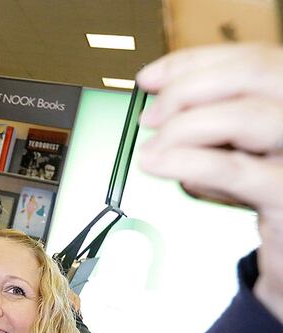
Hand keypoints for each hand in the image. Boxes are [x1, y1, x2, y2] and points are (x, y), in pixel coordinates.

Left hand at [137, 43, 282, 321]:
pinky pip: (232, 168)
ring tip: (153, 148)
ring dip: (184, 126)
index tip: (149, 78)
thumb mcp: (237, 145)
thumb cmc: (265, 190)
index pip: (253, 59)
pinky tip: (157, 163)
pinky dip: (185, 160)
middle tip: (150, 115)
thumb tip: (156, 90)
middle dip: (188, 88)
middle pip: (255, 75)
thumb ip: (209, 114)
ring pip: (245, 116)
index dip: (194, 63)